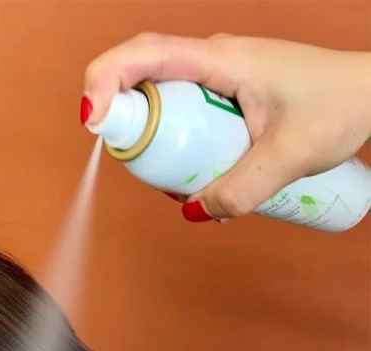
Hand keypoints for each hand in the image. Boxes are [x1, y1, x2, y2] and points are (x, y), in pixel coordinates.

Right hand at [83, 33, 370, 220]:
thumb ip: (241, 190)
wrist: (370, 94)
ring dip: (154, 138)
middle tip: (140, 164)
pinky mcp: (222, 96)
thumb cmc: (341, 105)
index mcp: (221, 61)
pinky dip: (175, 142)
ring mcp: (215, 79)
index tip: (93, 121)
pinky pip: (182, 113)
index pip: (144, 55)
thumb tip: (195, 210)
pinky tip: (198, 170)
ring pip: (160, 100)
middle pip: (140, 77)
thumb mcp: (290, 156)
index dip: (105, 81)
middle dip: (125, 119)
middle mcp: (210, 63)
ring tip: (182, 176)